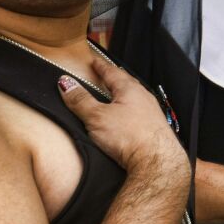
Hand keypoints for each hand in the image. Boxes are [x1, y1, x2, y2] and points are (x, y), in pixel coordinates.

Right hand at [59, 61, 188, 179]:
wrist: (157, 161)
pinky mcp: (154, 129)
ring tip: (115, 96)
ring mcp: (152, 113)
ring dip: (124, 95)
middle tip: (105, 74)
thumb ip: (81, 100)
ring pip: (136, 98)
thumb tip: (66, 84)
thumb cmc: (131, 137)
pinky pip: (140, 113)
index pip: (113, 72)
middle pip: (127, 83)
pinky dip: (131, 111)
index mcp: (130, 90)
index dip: (101, 66)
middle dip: (115, 78)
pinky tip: (128, 119)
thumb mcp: (97, 117)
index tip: (95, 61)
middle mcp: (144, 98)